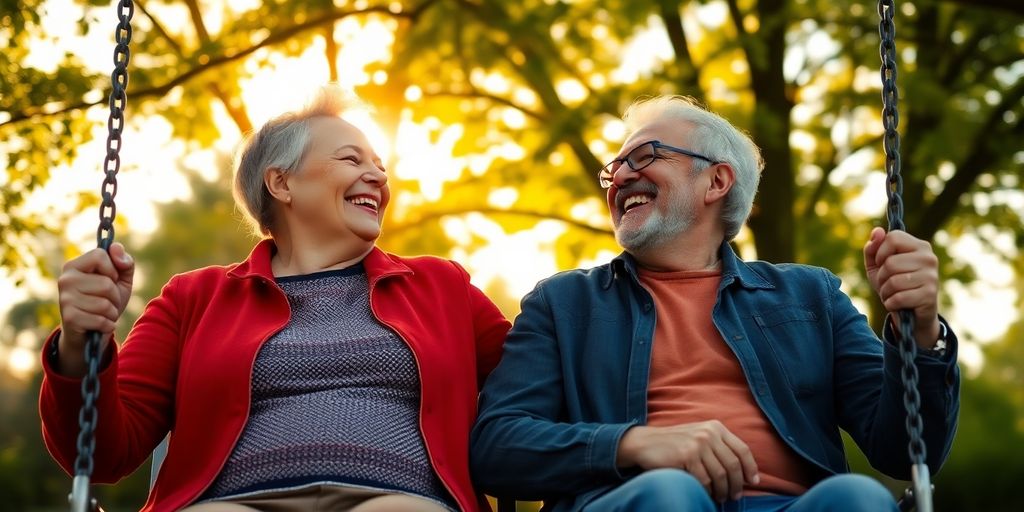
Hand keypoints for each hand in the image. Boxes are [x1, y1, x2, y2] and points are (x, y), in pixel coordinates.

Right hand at [56, 243, 134, 375]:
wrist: (92, 332)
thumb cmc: (107, 300)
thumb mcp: (121, 279)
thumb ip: (124, 261)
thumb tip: (115, 249)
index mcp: (74, 265)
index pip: (100, 254)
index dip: (113, 269)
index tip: (110, 279)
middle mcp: (65, 279)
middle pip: (106, 283)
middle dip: (115, 296)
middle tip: (107, 302)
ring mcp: (64, 299)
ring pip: (105, 303)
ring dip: (112, 312)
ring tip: (103, 313)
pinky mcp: (69, 318)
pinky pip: (102, 320)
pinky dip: (108, 324)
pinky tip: (100, 324)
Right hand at [616, 421, 759, 502]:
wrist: (645, 443)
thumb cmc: (675, 444)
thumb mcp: (699, 436)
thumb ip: (719, 447)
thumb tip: (744, 471)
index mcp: (715, 427)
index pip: (742, 449)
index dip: (751, 467)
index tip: (753, 481)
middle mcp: (708, 433)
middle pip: (733, 465)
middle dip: (737, 484)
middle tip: (735, 495)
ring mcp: (697, 444)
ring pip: (720, 475)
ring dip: (723, 491)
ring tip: (721, 497)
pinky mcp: (686, 456)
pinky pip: (704, 480)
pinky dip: (706, 490)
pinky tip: (705, 492)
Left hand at [863, 227, 939, 347]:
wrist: (913, 314)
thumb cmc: (893, 284)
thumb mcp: (877, 266)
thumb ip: (873, 248)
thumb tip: (877, 231)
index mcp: (919, 246)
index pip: (893, 238)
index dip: (879, 253)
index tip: (881, 263)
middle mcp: (929, 258)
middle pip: (890, 263)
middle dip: (881, 277)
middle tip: (887, 284)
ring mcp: (932, 276)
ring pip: (893, 281)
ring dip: (885, 292)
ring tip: (892, 294)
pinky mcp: (930, 294)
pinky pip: (898, 297)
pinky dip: (890, 303)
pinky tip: (897, 304)